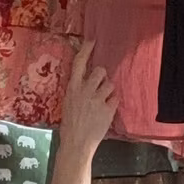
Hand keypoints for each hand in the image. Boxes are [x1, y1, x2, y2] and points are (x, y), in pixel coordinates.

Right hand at [59, 41, 116, 161]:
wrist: (76, 143)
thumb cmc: (70, 125)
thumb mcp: (68, 103)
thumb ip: (77, 91)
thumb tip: (86, 81)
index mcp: (72, 88)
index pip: (79, 63)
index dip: (86, 50)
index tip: (92, 41)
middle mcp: (84, 90)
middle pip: (100, 71)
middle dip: (102, 76)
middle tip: (100, 85)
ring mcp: (97, 99)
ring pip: (110, 84)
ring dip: (108, 91)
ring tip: (102, 101)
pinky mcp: (107, 109)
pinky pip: (115, 98)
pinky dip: (112, 103)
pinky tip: (106, 111)